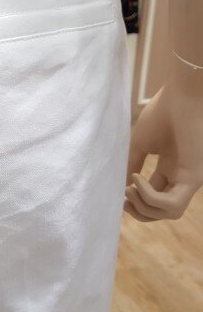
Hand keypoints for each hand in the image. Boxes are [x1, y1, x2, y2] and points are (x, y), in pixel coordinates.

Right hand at [124, 58, 202, 221]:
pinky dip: (149, 198)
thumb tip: (120, 185)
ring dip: (143, 208)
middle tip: (123, 198)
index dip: (133, 199)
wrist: (182, 97)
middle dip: (139, 211)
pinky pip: (172, 205)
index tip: (118, 191)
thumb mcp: (140, 145)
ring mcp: (189, 179)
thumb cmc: (162, 114)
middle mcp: (181, 177)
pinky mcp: (193, 178)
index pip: (154, 196)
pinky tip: (137, 180)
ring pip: (168, 214)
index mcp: (171, 168)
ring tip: (130, 188)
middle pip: (161, 211)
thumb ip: (132, 165)